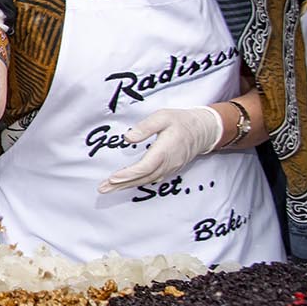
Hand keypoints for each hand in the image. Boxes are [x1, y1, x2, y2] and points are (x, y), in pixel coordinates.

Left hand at [98, 106, 224, 192]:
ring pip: (146, 180)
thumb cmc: (181, 121)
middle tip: (103, 189)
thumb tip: (128, 138)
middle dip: (121, 184)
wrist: (203, 130)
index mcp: (165, 150)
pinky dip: (137, 182)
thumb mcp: (163, 117)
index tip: (113, 178)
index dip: (128, 174)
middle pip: (142, 178)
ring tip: (108, 188)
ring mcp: (170, 168)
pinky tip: (126, 184)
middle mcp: (168, 163)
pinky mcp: (170, 169)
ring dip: (127, 185)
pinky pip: (152, 179)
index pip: (145, 167)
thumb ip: (146, 127)